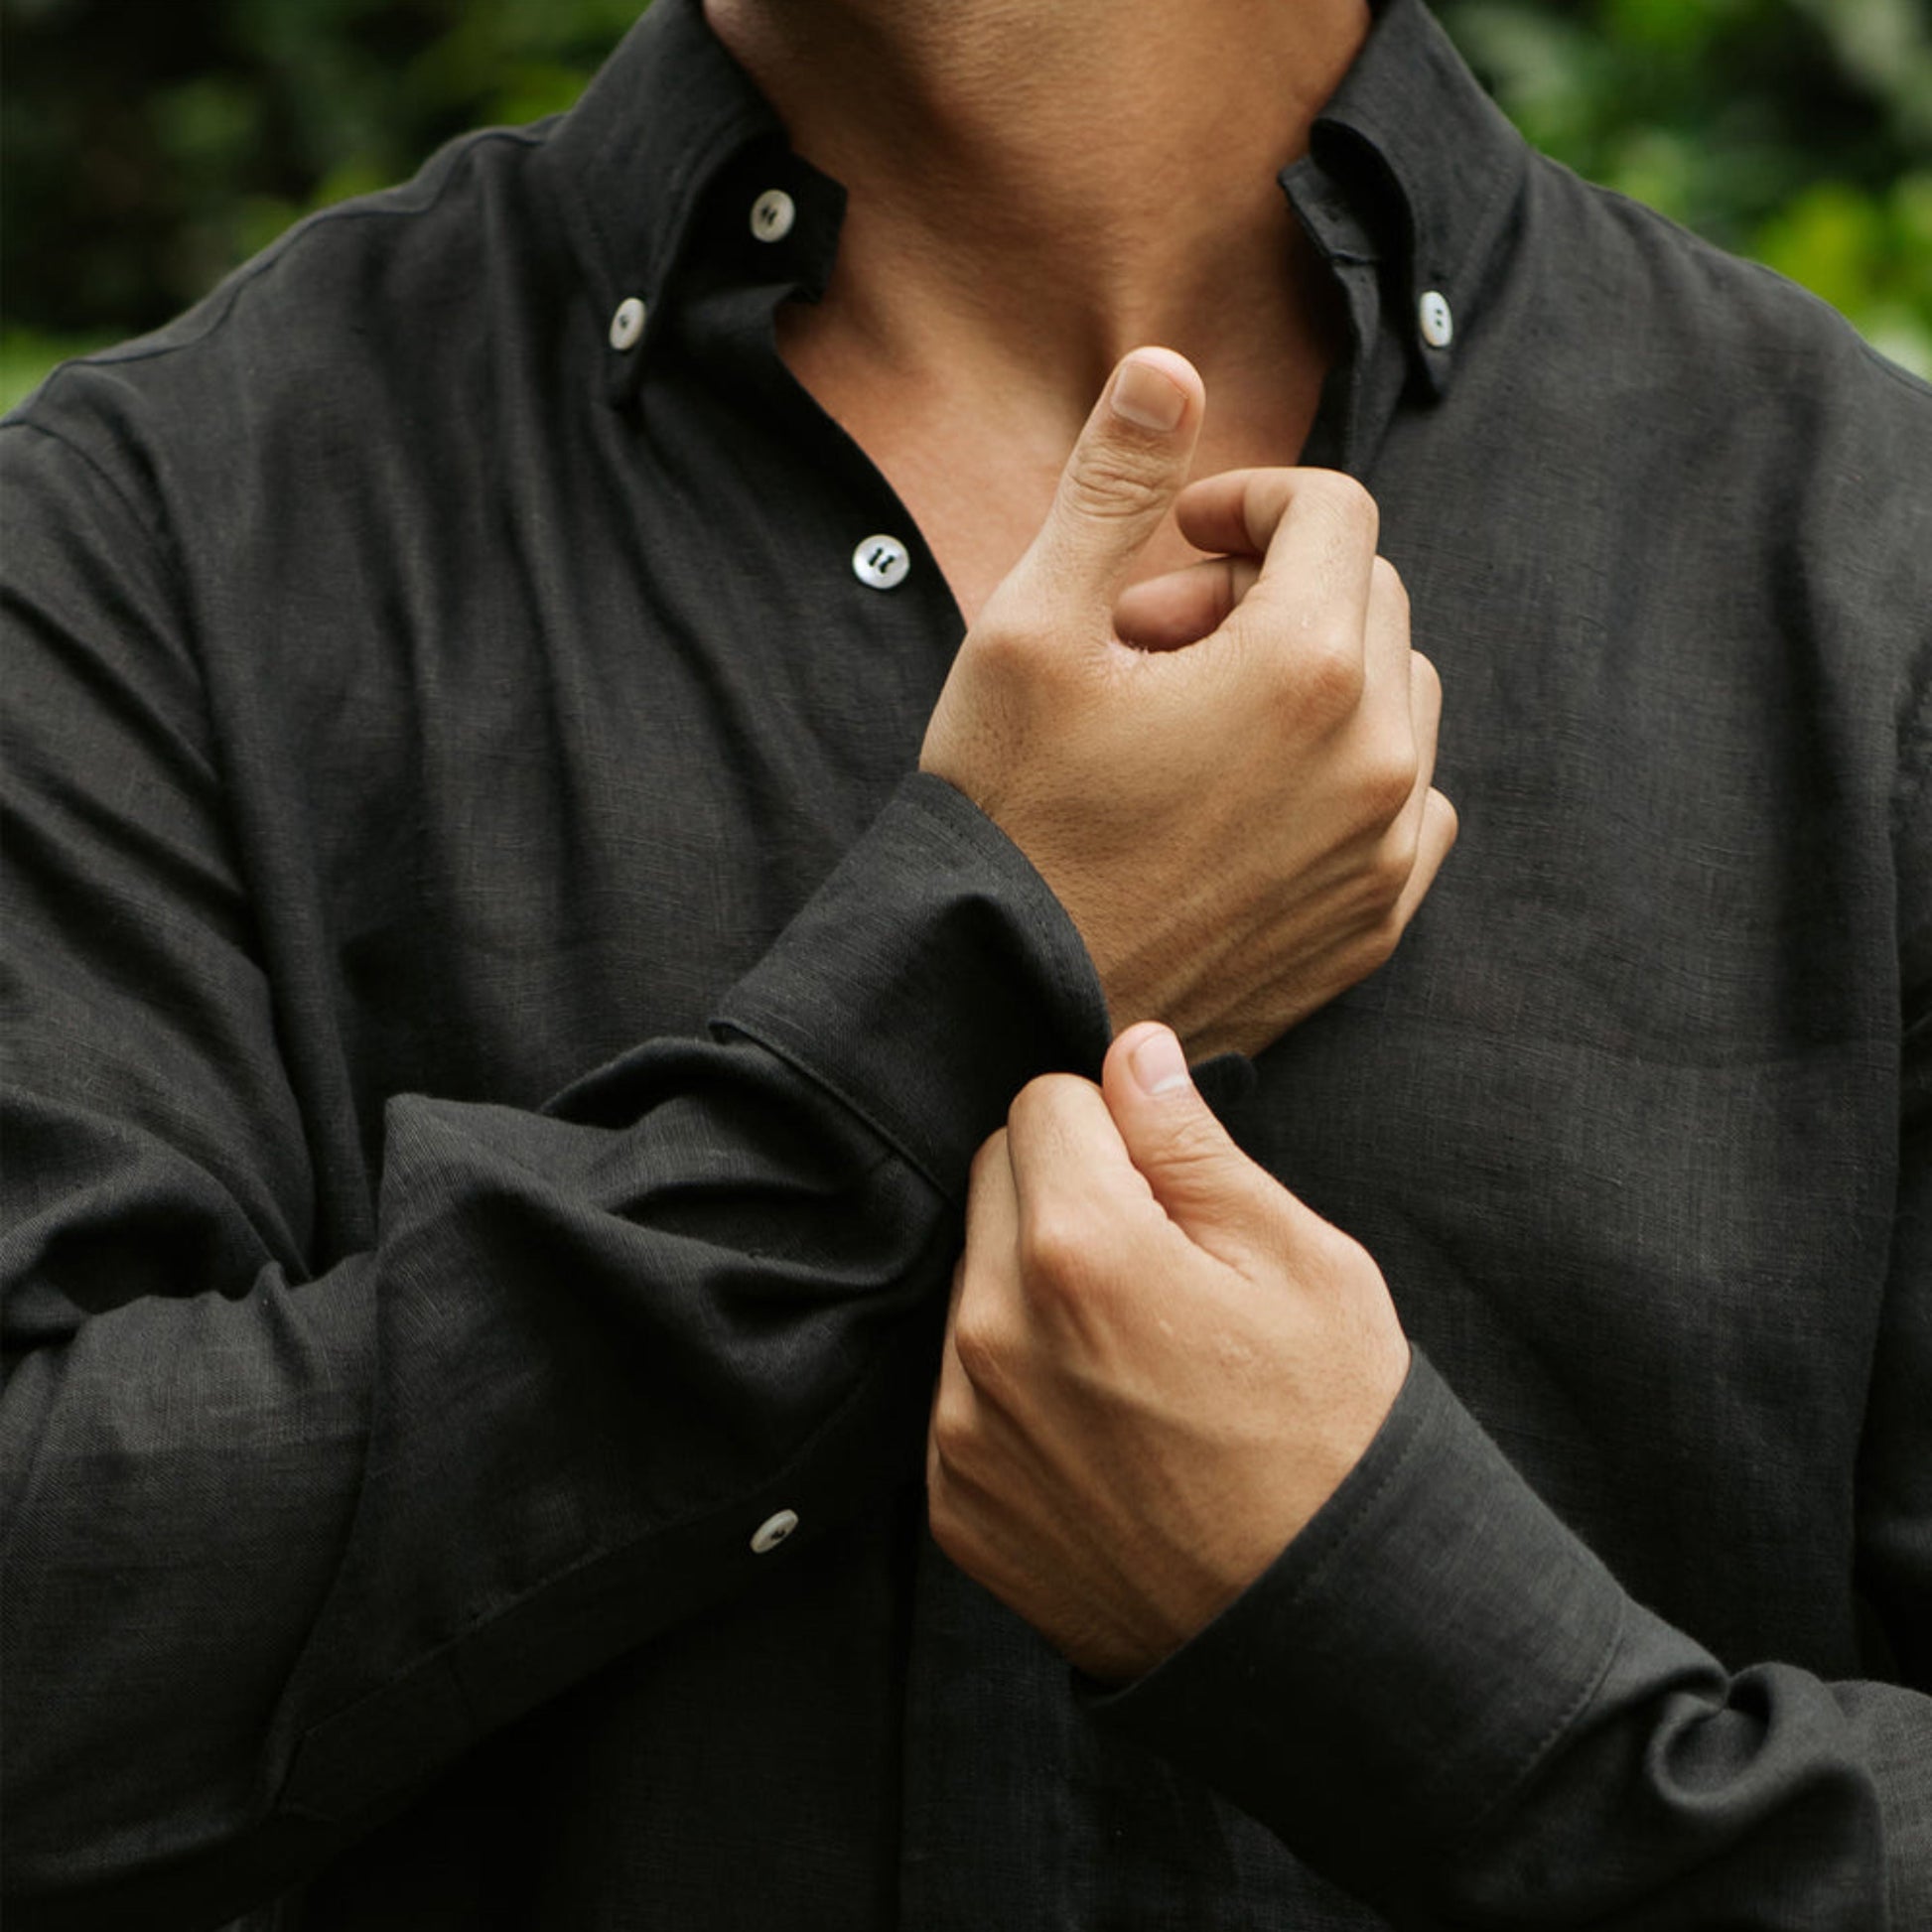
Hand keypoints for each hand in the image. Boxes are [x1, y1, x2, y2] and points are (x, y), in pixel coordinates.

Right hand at [919, 348, 1455, 1058]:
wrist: (999, 1004)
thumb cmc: (1004, 818)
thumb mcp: (1028, 630)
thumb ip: (1112, 486)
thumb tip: (1169, 365)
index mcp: (1305, 669)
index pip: (1334, 511)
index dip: (1249, 497)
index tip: (1179, 535)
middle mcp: (1376, 760)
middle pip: (1371, 596)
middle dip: (1268, 587)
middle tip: (1153, 636)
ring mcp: (1384, 853)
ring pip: (1397, 698)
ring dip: (1310, 676)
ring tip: (1192, 718)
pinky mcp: (1372, 925)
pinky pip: (1409, 804)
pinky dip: (1345, 770)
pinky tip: (1243, 796)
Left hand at [926, 1020, 1409, 1683]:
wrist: (1332, 1632)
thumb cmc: (1334, 1432)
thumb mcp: (1300, 1260)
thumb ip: (1192, 1144)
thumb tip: (1131, 1050)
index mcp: (1080, 1252)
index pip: (1043, 1101)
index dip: (1114, 1127)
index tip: (1168, 1187)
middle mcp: (992, 1334)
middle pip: (993, 1178)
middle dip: (1065, 1190)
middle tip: (1160, 1267)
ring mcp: (964, 1429)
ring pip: (972, 1281)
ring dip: (1033, 1285)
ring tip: (1137, 1357)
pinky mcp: (956, 1502)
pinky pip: (962, 1385)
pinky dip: (1015, 1382)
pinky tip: (1103, 1426)